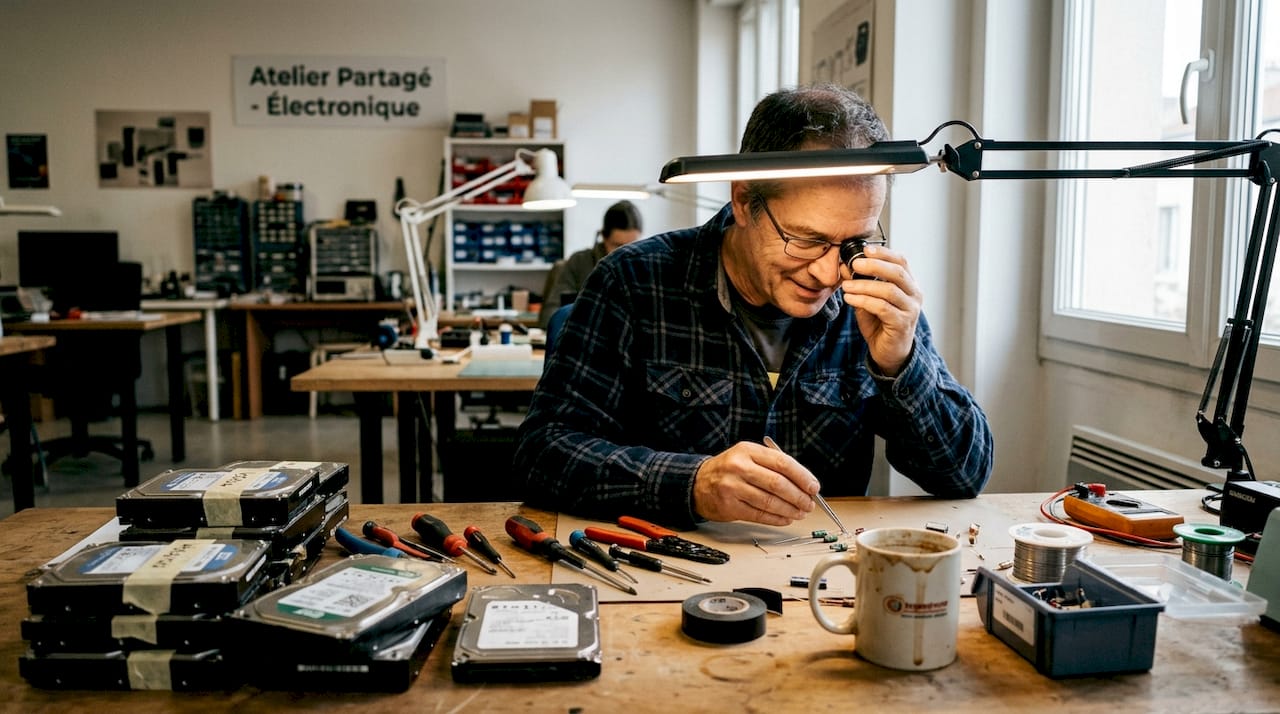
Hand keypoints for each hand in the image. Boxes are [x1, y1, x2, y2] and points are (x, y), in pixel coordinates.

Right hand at [692, 442, 818, 524]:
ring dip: (790, 510)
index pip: (782, 462)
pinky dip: (776, 519)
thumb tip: (804, 483)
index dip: (802, 476)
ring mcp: (732, 487)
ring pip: (770, 501)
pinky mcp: (729, 506)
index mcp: (748, 450)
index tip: (813, 487)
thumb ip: (773, 466)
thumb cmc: (728, 470)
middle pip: (777, 483)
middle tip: (809, 503)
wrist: (698, 483)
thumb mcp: (748, 457)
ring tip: (800, 512)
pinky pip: (759, 515)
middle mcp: (739, 467)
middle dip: (799, 496)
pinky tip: (786, 518)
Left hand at [841, 243, 920, 375]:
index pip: (901, 262)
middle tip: (854, 264)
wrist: (889, 352)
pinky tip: (850, 298)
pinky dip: (864, 300)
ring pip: (889, 290)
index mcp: (909, 285)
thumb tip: (844, 265)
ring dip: (864, 285)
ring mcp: (910, 310)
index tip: (865, 249)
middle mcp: (914, 295)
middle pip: (897, 273)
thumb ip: (859, 283)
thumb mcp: (868, 299)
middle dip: (874, 265)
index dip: (884, 253)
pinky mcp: (902, 324)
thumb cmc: (880, 323)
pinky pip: (882, 308)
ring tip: (846, 285)